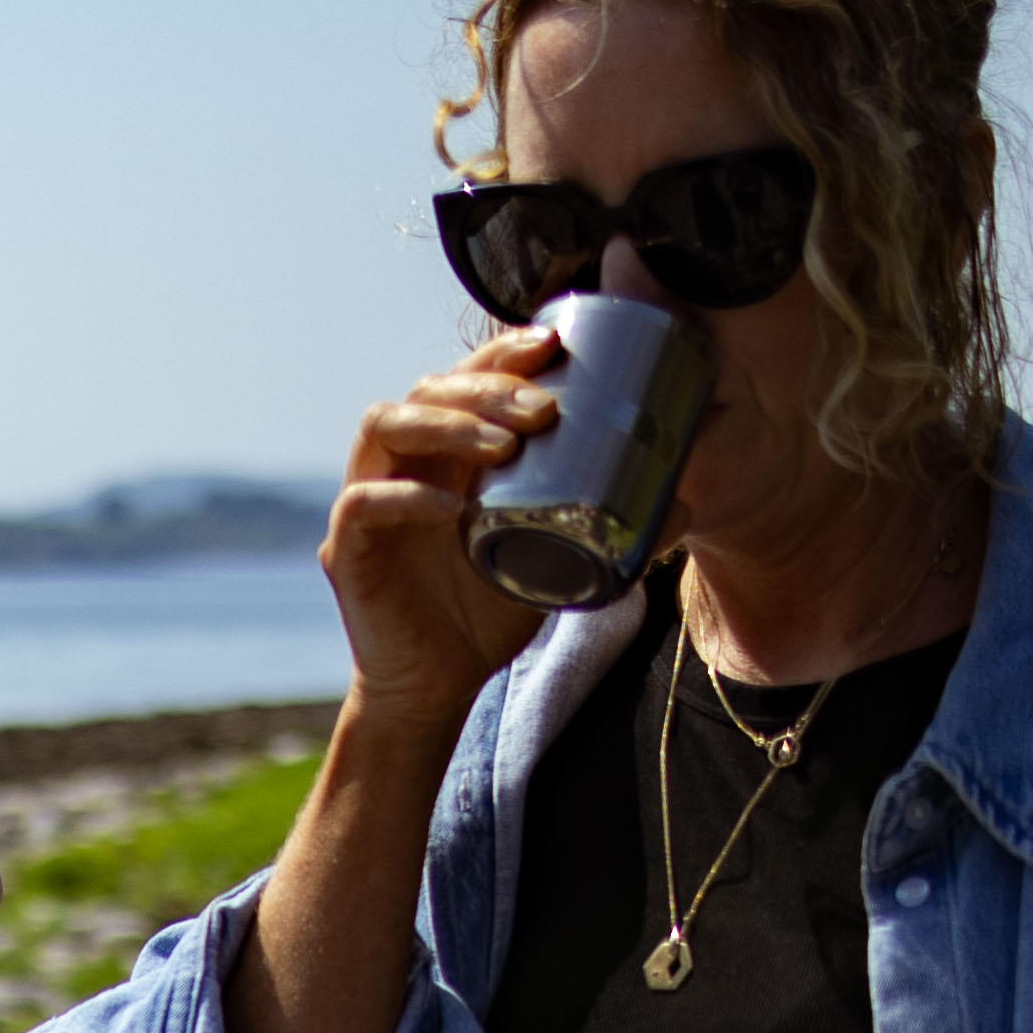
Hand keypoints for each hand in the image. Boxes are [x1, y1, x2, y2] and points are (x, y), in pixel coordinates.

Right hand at [322, 331, 571, 733]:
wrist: (438, 685)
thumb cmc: (488, 614)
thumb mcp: (557, 557)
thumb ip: (605, 524)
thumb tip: (686, 501)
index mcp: (447, 453)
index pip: (463, 379)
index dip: (501, 355)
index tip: (552, 346)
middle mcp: (402, 464)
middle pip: (425, 390)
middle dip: (486, 388)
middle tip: (542, 410)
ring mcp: (368, 502)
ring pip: (382, 426)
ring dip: (445, 424)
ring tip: (503, 444)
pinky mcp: (346, 550)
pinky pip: (363, 504)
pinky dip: (405, 497)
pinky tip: (452, 506)